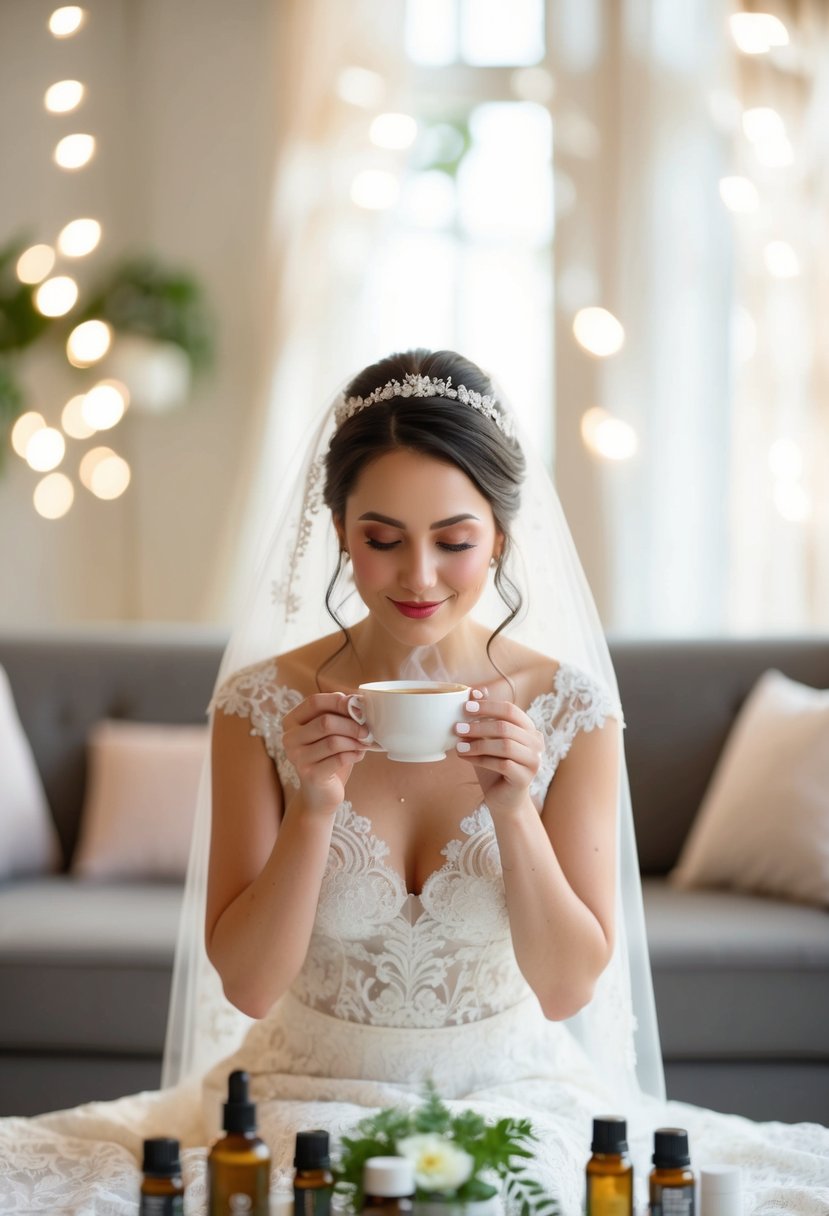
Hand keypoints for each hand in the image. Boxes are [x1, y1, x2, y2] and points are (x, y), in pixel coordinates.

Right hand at [282, 692, 372, 814]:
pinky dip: (354, 755)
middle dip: (351, 724)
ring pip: (333, 741)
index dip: (338, 701)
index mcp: (292, 721)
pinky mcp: (310, 775)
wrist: (320, 794)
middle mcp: (289, 738)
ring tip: (364, 743)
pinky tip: (358, 755)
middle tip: (367, 730)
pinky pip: (339, 759)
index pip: (314, 702)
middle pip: (325, 722)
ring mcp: (297, 757)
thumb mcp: (330, 732)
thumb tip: (358, 701)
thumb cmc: (328, 757)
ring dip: (355, 741)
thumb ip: (338, 715)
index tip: (358, 706)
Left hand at [454, 688, 543, 816]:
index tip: (465, 707)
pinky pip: (501, 764)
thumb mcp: (487, 739)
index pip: (510, 710)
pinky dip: (480, 760)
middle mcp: (536, 742)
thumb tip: (475, 691)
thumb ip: (484, 717)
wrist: (503, 799)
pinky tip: (465, 758)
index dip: (487, 706)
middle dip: (478, 726)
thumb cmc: (494, 766)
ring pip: (504, 745)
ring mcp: (534, 760)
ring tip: (458, 746)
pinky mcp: (525, 777)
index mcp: (529, 728)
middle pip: (505, 726)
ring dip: (478, 744)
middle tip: (457, 728)